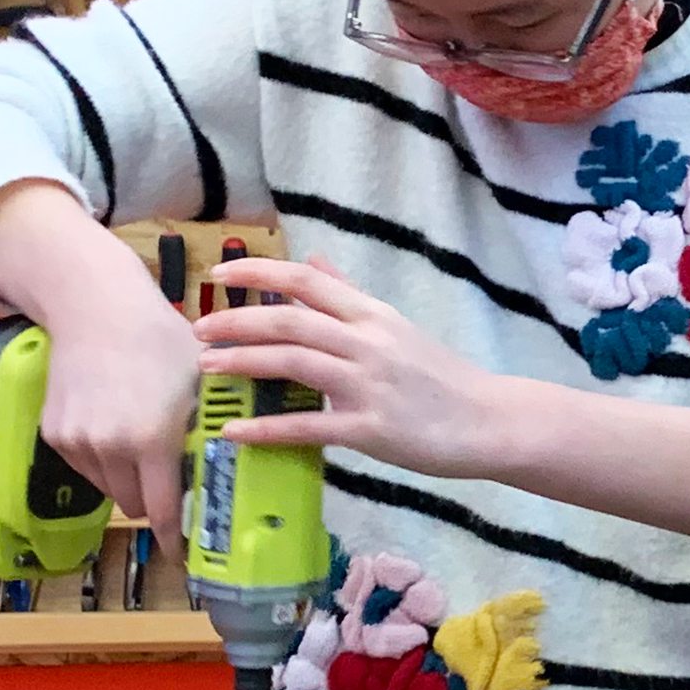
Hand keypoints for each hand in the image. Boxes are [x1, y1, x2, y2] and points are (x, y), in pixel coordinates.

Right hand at [0, 182, 200, 531]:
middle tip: (172, 481)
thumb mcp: (201, 384)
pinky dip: (103, 462)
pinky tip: (117, 429)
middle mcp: (109, 447)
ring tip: (144, 447)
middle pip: (135, 504)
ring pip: (109, 489)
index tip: (185, 553)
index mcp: (151, 438)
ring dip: (129, 481)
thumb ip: (214, 430)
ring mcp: (77, 442)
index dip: (174, 537)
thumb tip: (241, 470)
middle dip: (156, 501)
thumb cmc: (159, 340)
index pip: (162, 510)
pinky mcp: (54, 434)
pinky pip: (86, 468)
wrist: (96, 308)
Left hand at [195, 256, 515, 481]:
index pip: (306, 281)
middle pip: (290, 321)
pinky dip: (268, 427)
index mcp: (372, 315)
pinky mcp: (372, 429)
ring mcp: (369, 385)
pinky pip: (310, 426)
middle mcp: (368, 342)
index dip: (258, 273)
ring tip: (206, 367)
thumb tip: (312, 258)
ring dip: (243, 363)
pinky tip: (235, 430)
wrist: (490, 420)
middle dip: (237, 322)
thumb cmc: (443, 376)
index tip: (219, 276)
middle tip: (198, 330)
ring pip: (294, 364)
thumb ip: (349, 294)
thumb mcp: (396, 325)